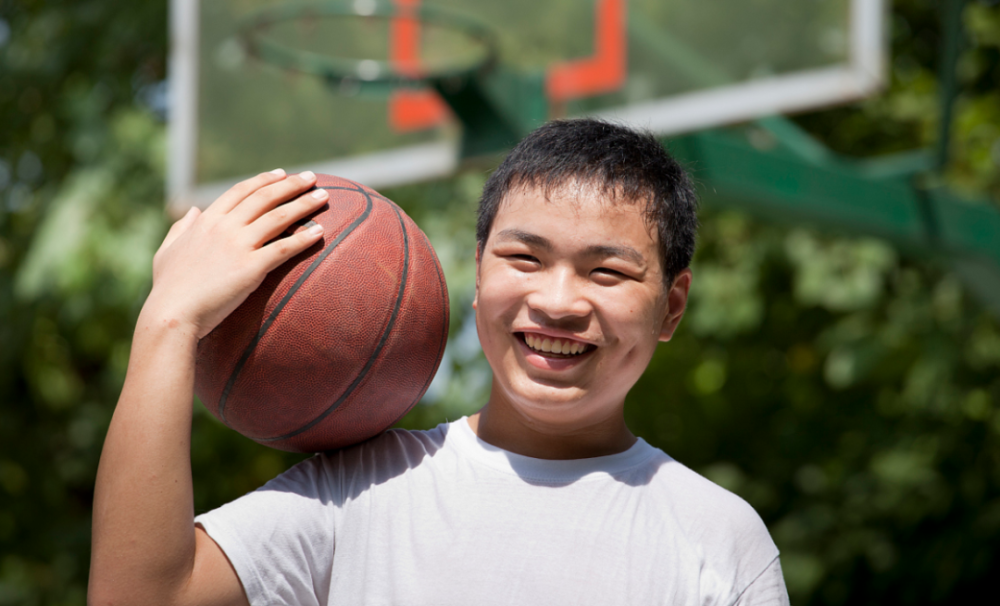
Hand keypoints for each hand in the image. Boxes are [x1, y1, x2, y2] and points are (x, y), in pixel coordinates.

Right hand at [144, 169, 327, 337]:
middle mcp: (224, 227)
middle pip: (265, 197)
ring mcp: (238, 246)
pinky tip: (320, 232)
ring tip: (324, 196)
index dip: (264, 180)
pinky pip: (284, 248)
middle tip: (312, 178)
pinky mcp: (251, 268)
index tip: (282, 174)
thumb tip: (193, 210)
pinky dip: (304, 238)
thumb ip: (181, 228)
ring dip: (304, 204)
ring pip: (279, 217)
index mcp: (206, 221)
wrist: (172, 313)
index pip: (241, 191)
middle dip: (292, 185)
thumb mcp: (167, 251)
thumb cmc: (168, 287)